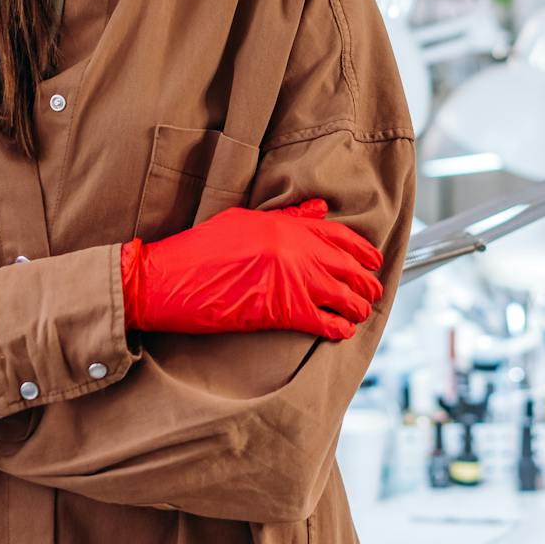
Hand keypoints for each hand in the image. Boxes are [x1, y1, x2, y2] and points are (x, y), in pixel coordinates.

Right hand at [121, 199, 383, 340]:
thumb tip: (320, 212)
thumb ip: (286, 217)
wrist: (169, 279)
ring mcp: (291, 280)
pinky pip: (323, 321)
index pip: (338, 235)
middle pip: (346, 266)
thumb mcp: (243, 221)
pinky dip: (338, 328)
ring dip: (357, 306)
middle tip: (374, 290)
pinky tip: (343, 331)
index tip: (373, 259)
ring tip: (362, 313)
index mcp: (285, 226)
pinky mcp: (281, 311)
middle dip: (366, 281)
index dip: (361, 249)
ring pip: (341, 295)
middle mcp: (294, 250)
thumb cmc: (200, 248)